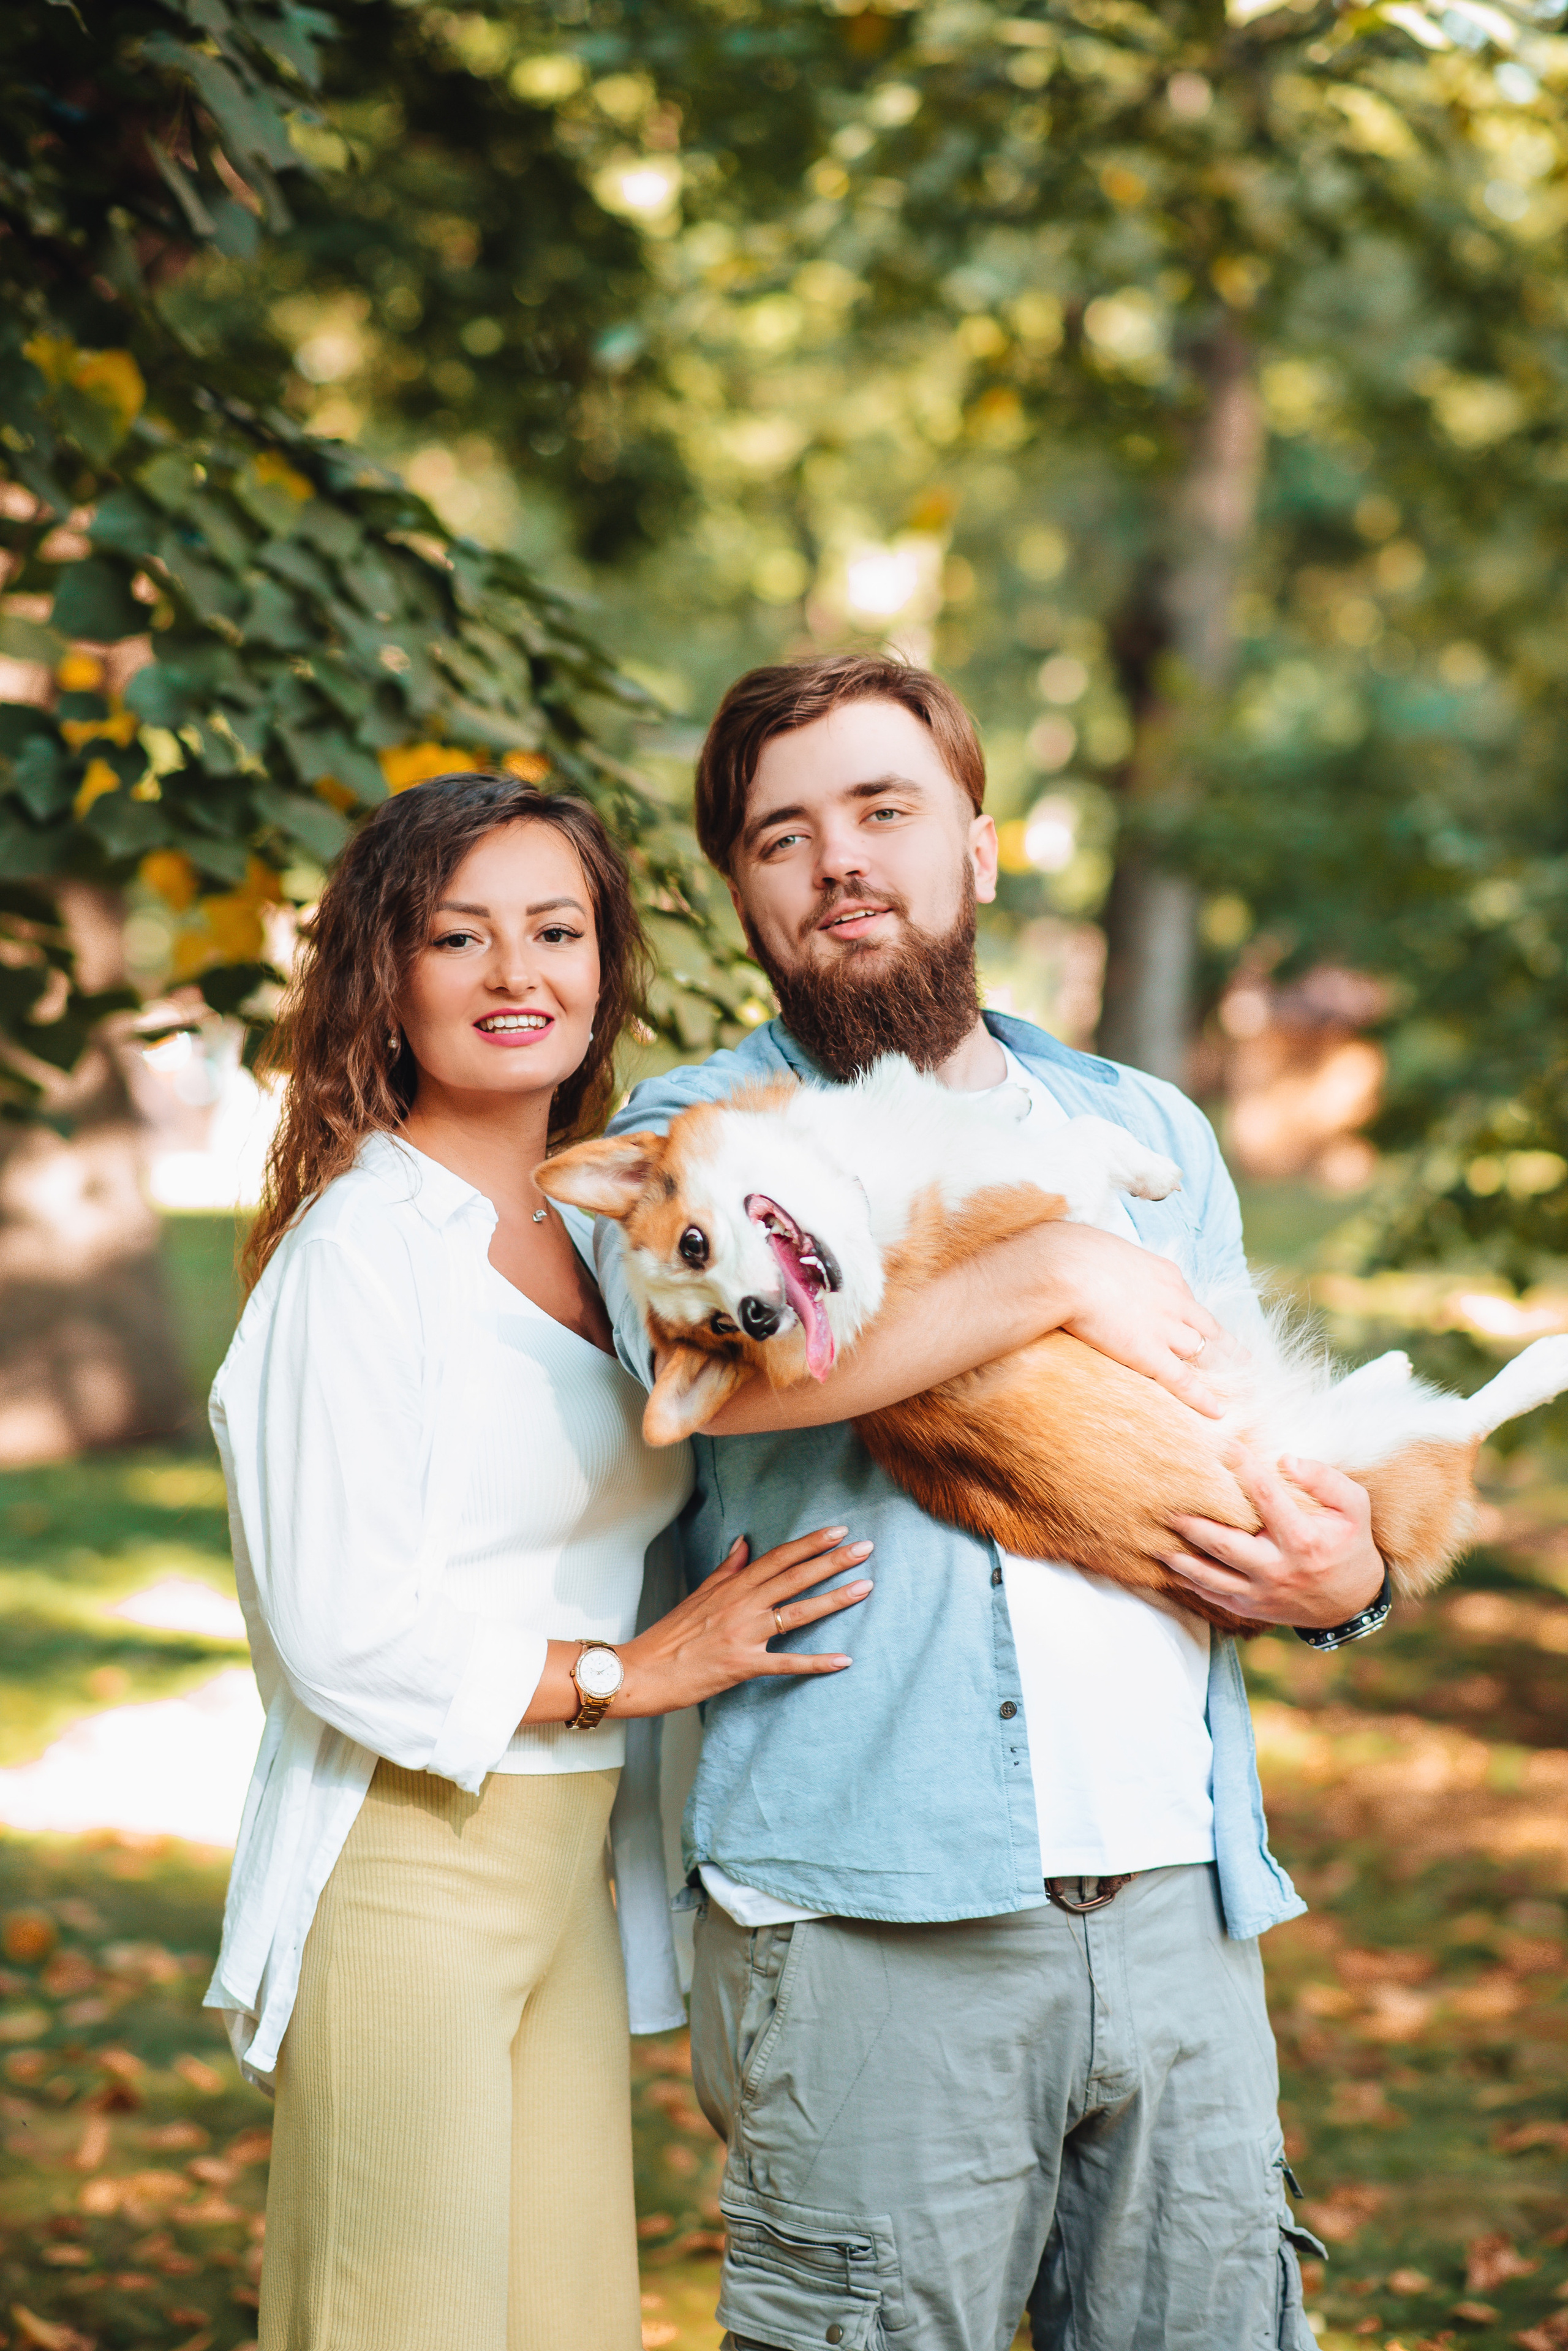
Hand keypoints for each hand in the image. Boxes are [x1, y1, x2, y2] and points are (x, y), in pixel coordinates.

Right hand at [616, 1525, 872, 1715]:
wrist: (641, 1672)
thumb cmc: (669, 1636)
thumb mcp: (698, 1594)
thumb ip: (727, 1569)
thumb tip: (744, 1541)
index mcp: (731, 1587)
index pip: (777, 1557)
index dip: (809, 1543)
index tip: (838, 1530)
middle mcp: (741, 1605)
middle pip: (793, 1577)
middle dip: (832, 1561)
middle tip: (865, 1547)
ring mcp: (743, 1635)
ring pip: (796, 1613)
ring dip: (833, 1599)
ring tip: (865, 1587)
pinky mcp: (742, 1665)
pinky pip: (786, 1663)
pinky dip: (815, 1662)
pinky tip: (843, 1660)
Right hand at [1043, 1223, 1234, 1419]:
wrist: (1067, 1268)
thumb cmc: (1075, 1256)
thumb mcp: (1107, 1252)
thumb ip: (1116, 1268)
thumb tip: (1100, 1270)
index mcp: (1166, 1274)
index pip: (1188, 1300)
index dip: (1194, 1320)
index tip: (1198, 1331)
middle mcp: (1175, 1301)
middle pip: (1209, 1328)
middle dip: (1228, 1347)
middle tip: (1245, 1362)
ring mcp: (1165, 1328)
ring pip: (1205, 1353)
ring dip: (1222, 1372)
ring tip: (1240, 1390)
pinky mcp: (1149, 1354)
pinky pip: (1183, 1381)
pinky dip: (1202, 1398)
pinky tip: (1218, 1412)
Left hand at [1158, 1450, 1385, 1627]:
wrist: (1353, 1603)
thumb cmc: (1350, 1544)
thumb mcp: (1355, 1506)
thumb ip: (1325, 1479)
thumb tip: (1286, 1459)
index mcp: (1304, 1540)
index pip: (1266, 1497)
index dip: (1243, 1468)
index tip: (1222, 1445)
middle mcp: (1279, 1569)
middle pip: (1226, 1545)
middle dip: (1194, 1525)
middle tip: (1167, 1505)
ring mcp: (1262, 1593)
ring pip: (1212, 1577)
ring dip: (1181, 1560)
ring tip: (1156, 1541)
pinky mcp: (1251, 1609)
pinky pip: (1213, 1597)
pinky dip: (1190, 1583)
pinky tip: (1171, 1566)